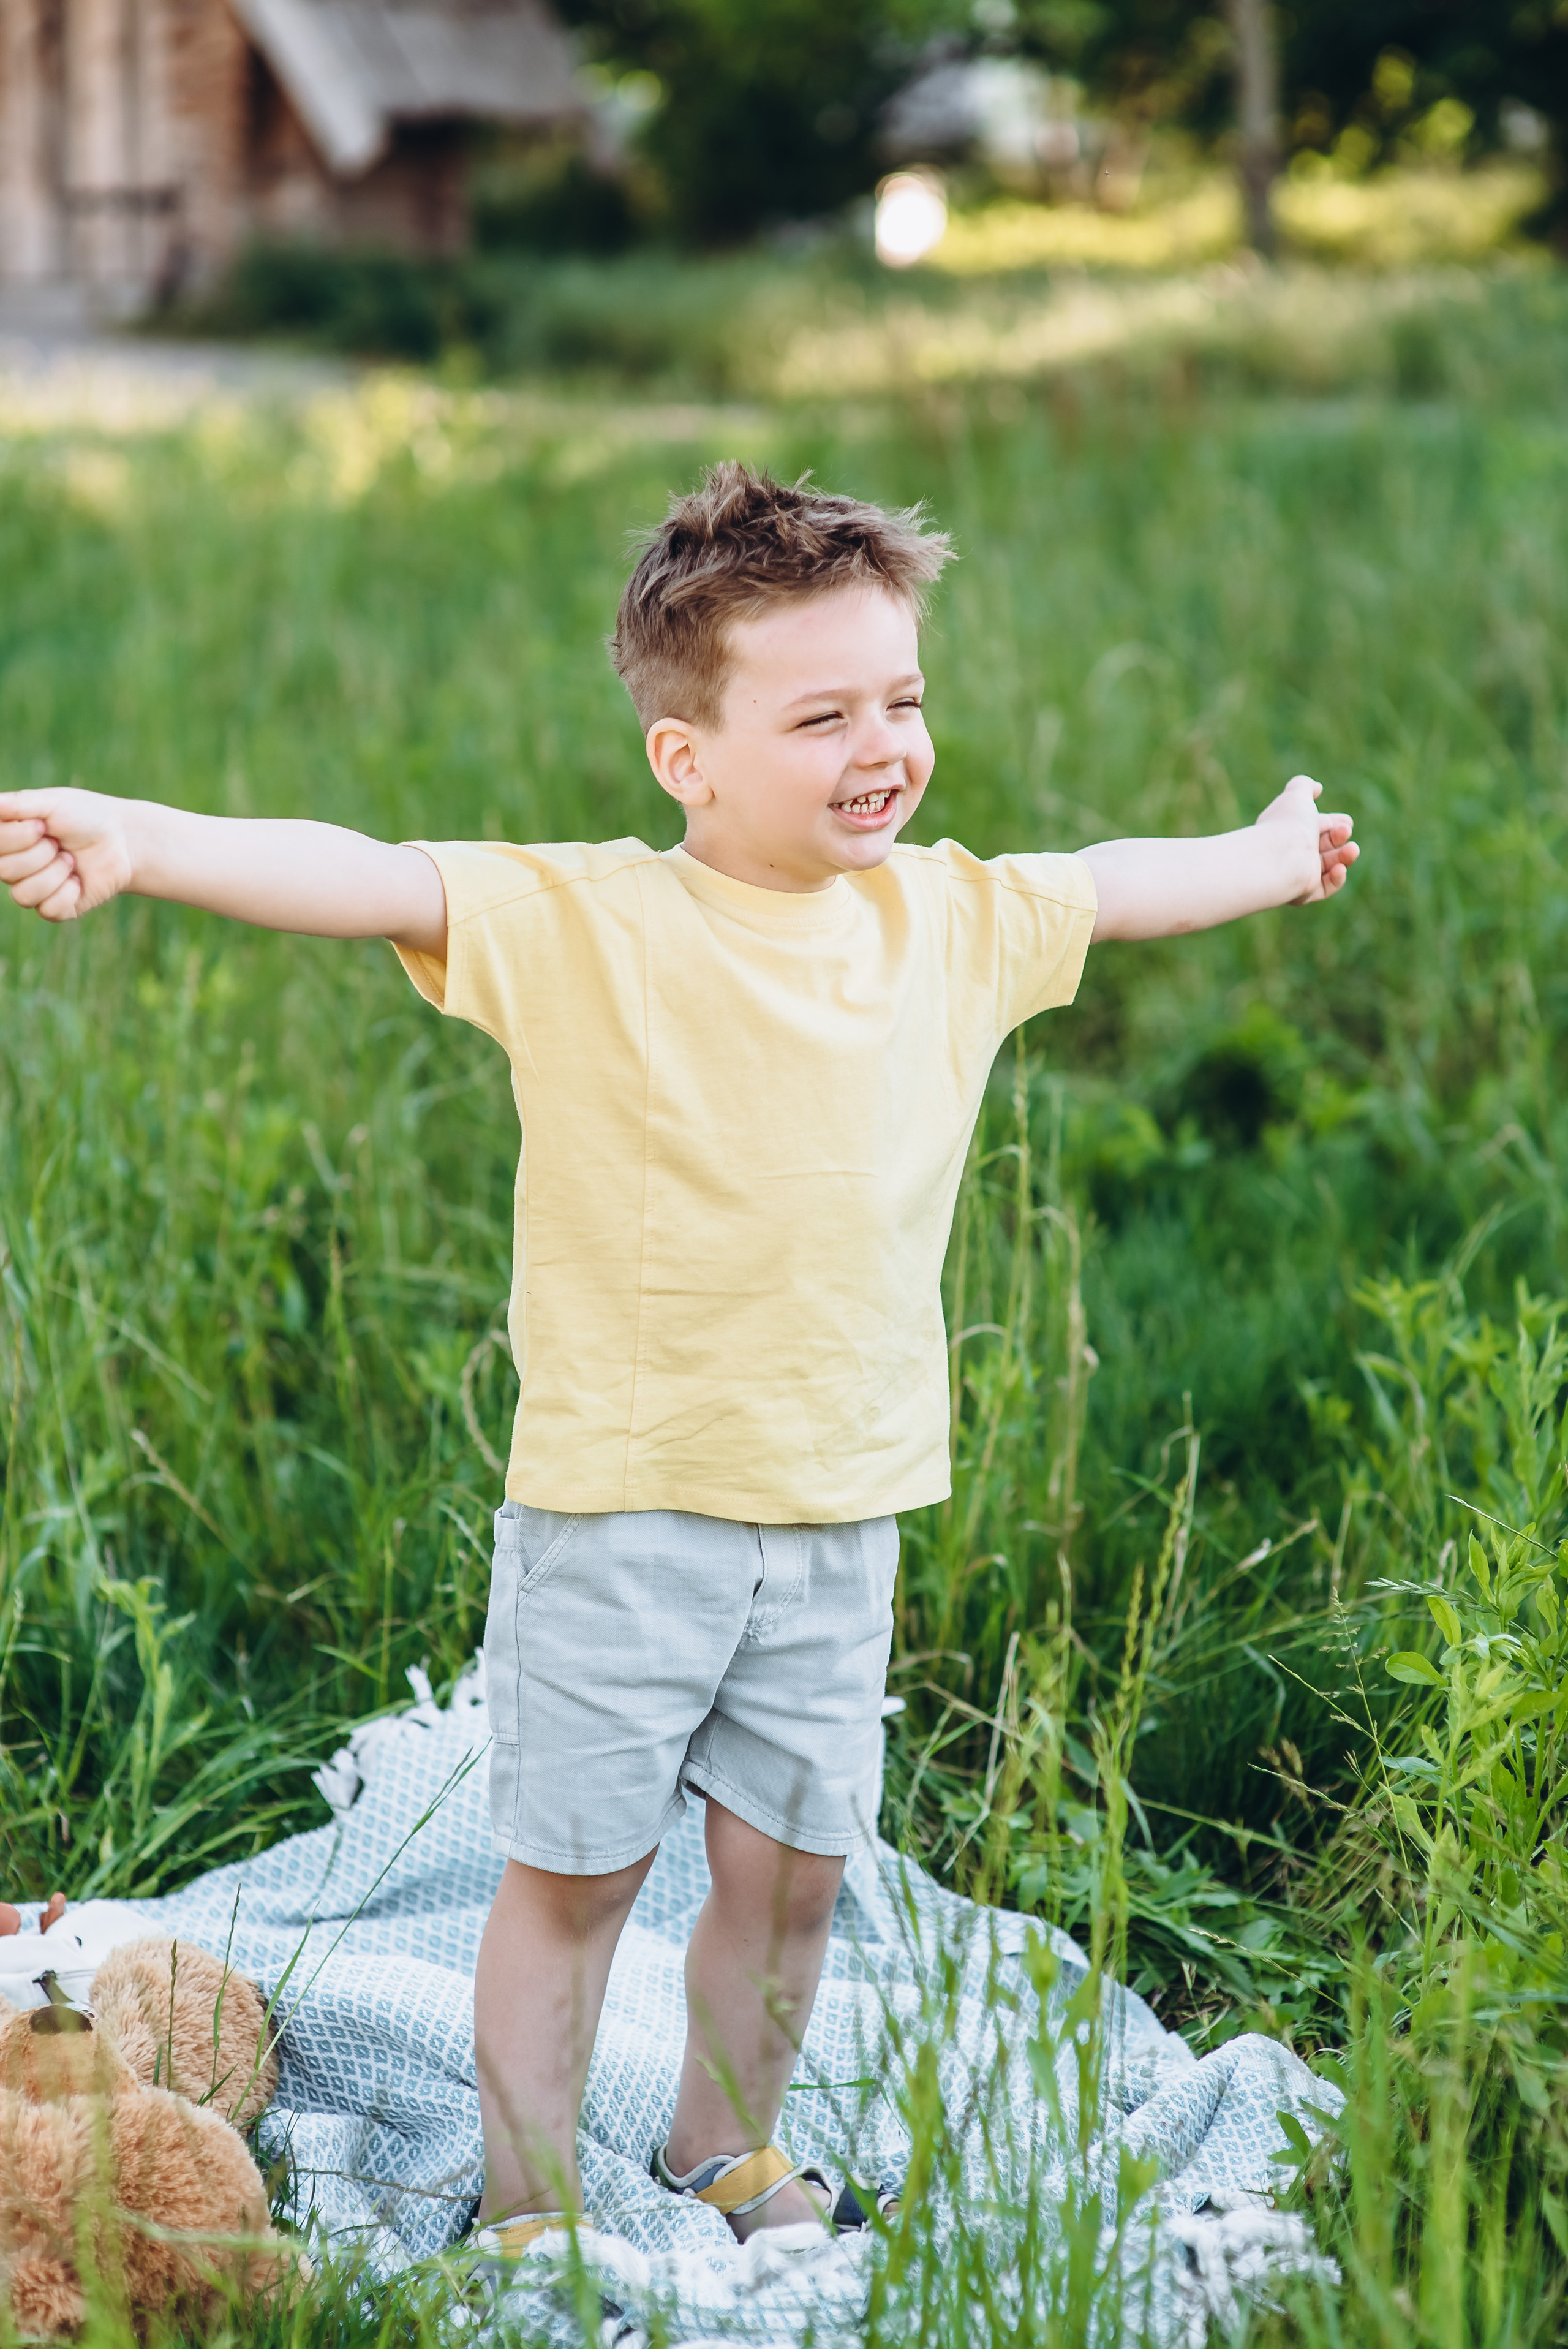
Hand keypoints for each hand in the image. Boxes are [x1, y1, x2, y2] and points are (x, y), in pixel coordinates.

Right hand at [0, 787, 136, 921]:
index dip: (18, 837)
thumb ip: (18, 804)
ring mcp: (34, 889)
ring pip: (23, 895)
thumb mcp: (51, 802)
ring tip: (71, 860)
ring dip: (54, 874)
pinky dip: (67, 892)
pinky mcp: (56, 909)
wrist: (122, 840)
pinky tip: (79, 880)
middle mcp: (14, 866)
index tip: (43, 825)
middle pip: (4, 871)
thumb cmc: (84, 816)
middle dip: (39, 853)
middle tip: (59, 843)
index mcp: (8, 839)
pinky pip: (48, 910)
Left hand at [1255, 773, 1357, 903]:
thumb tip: (1316, 788)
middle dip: (1339, 837)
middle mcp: (1293, 852)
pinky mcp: (1304, 892)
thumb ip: (1305, 786)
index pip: (1317, 826)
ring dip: (1343, 857)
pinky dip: (1336, 878)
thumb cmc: (1288, 824)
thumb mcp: (1297, 796)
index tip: (1348, 822)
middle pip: (1325, 845)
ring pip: (1328, 866)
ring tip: (1352, 850)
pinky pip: (1325, 887)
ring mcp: (1298, 873)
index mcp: (1291, 830)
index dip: (1334, 823)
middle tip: (1345, 831)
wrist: (1280, 857)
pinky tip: (1340, 868)